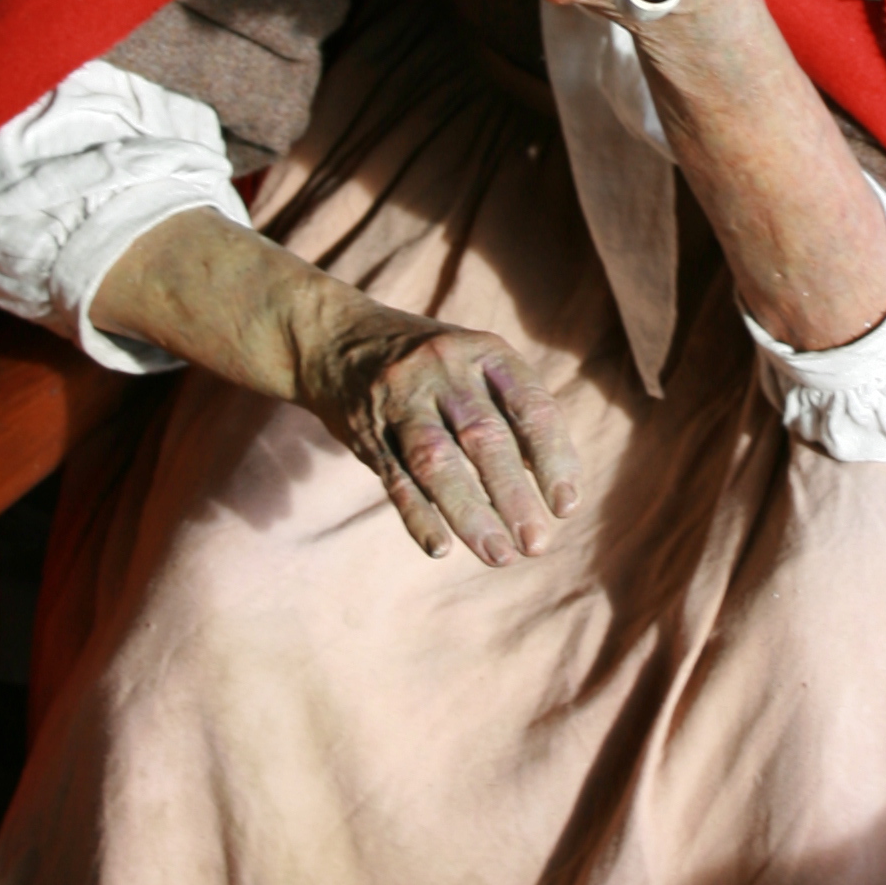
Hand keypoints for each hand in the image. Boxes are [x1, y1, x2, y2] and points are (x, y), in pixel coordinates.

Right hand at [89, 211, 578, 565]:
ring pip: (438, 461)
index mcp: (476, 346)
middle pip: (485, 438)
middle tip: (539, 544)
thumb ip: (503, 408)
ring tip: (499, 557)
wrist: (314, 327)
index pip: (529, 405)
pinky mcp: (355, 422)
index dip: (552, 457)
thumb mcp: (463, 362)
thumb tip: (564, 481)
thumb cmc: (407, 357)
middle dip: (515, 495)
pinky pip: (388, 474)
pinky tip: (438, 551)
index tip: (571, 505)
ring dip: (471, 515)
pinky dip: (415, 515)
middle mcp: (438, 363)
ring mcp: (392, 392)